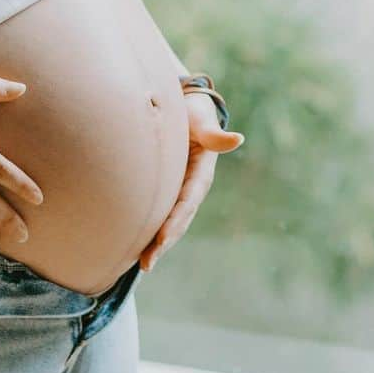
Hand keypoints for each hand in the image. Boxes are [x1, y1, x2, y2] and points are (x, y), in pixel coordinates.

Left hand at [138, 93, 243, 272]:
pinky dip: (151, 231)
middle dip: (165, 241)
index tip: (162, 237)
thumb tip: (237, 138)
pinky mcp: (169, 192)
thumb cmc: (194, 111)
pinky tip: (136, 247)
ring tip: (143, 265)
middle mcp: (192, 187)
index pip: (188, 200)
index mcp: (202, 172)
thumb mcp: (202, 119)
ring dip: (158, 243)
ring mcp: (181, 191)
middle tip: (148, 263)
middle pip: (180, 219)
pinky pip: (161, 214)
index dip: (176, 219)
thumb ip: (213, 133)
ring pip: (170, 222)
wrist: (187, 107)